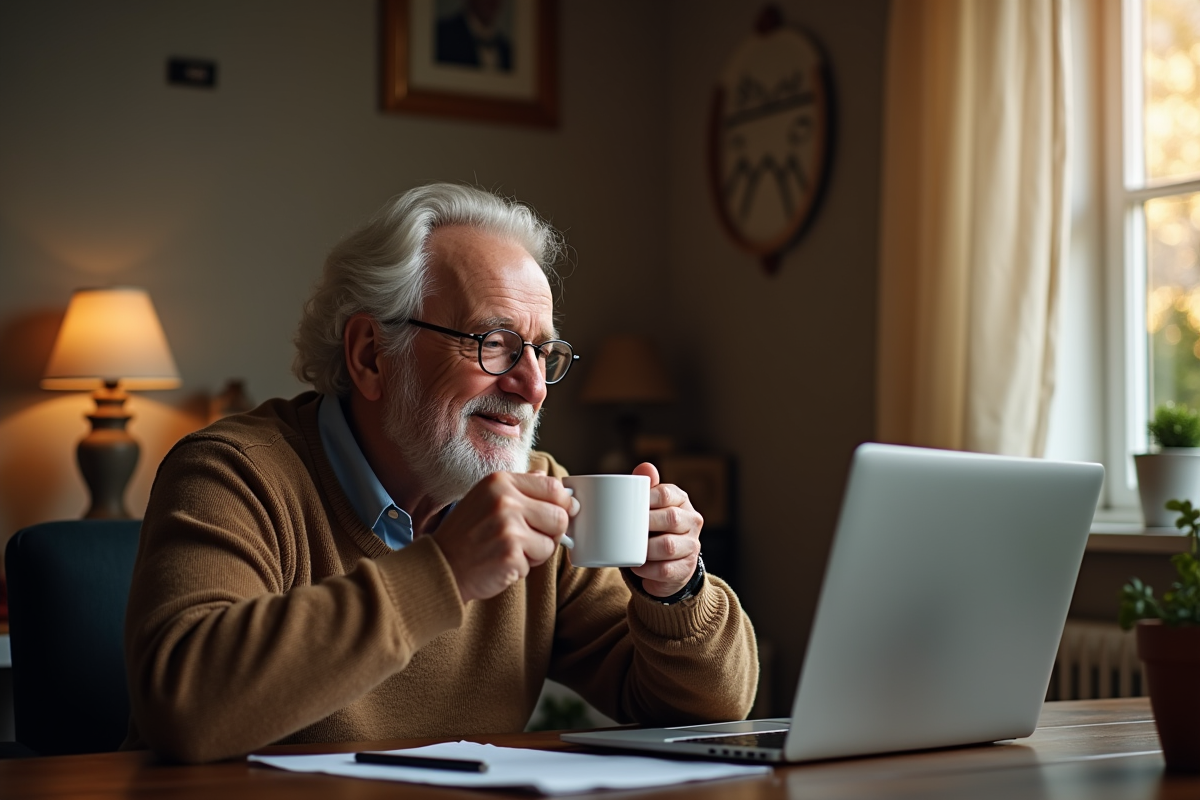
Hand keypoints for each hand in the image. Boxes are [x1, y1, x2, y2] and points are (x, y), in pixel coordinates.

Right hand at [432, 472, 576, 602]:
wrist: (442, 565)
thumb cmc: (468, 533)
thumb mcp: (487, 498)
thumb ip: (520, 487)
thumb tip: (550, 480)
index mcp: (501, 482)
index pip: (554, 488)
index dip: (563, 505)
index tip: (560, 514)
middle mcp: (504, 500)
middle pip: (560, 516)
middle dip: (551, 532)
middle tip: (529, 539)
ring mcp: (508, 528)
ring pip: (552, 542)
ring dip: (537, 552)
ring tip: (511, 550)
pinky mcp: (510, 554)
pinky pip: (536, 563)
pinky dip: (523, 567)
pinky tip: (502, 562)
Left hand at [628, 462, 702, 597]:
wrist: (668, 563)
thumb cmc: (654, 527)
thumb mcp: (650, 506)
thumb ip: (646, 486)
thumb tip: (645, 466)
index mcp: (682, 501)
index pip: (666, 494)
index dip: (646, 498)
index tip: (628, 505)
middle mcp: (692, 521)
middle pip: (670, 518)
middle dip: (646, 523)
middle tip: (626, 529)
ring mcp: (692, 546)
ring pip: (669, 546)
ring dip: (645, 549)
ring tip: (630, 550)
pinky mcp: (686, 569)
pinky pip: (666, 570)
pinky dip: (648, 571)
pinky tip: (637, 567)